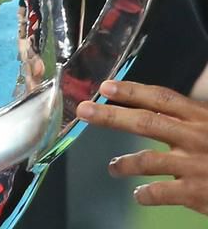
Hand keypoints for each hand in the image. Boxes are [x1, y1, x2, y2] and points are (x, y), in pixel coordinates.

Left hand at [76, 80, 207, 215]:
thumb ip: (188, 119)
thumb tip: (152, 107)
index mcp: (201, 117)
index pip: (161, 98)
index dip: (132, 91)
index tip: (105, 86)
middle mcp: (196, 137)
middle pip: (145, 122)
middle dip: (111, 116)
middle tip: (84, 111)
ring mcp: (195, 166)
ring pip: (147, 160)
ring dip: (124, 163)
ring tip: (113, 167)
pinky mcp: (197, 193)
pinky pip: (161, 192)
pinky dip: (145, 193)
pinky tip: (139, 194)